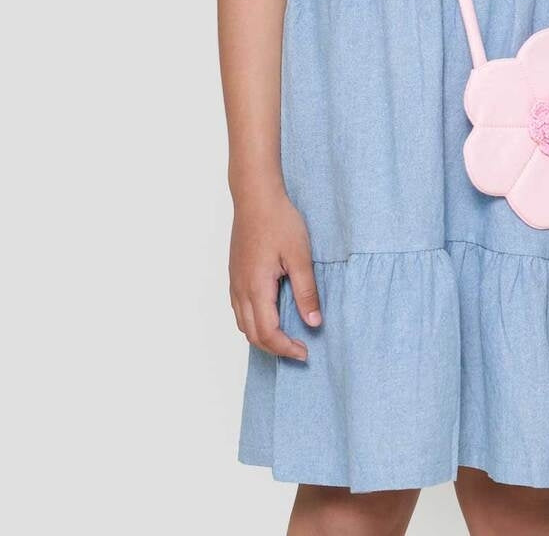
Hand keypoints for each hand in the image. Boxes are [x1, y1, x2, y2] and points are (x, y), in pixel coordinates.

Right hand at [229, 182, 322, 359]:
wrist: (256, 197)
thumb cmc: (279, 221)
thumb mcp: (300, 256)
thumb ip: (306, 291)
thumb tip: (313, 322)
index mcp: (256, 288)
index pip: (267, 333)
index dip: (286, 348)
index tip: (305, 352)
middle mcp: (241, 290)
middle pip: (252, 335)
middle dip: (275, 348)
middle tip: (299, 349)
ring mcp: (235, 282)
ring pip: (243, 324)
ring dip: (263, 337)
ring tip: (286, 337)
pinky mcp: (235, 274)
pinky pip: (239, 310)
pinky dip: (254, 322)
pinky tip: (270, 316)